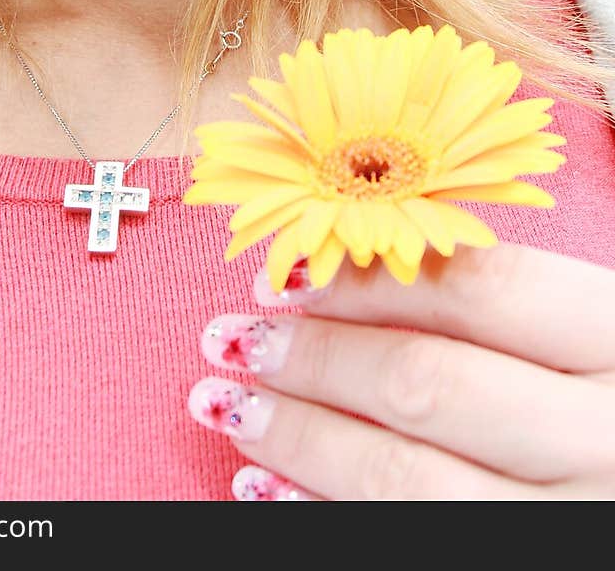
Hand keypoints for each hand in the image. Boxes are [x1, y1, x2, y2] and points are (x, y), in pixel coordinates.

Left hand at [187, 243, 614, 499]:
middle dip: (314, 359)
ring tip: (231, 407)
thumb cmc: (601, 406)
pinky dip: (322, 518)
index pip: (481, 289)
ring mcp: (573, 528)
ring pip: (407, 482)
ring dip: (301, 441)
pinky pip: (406, 552)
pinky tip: (268, 492)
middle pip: (429, 385)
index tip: (285, 273)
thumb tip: (339, 266)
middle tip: (233, 338)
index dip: (368, 279)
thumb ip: (494, 307)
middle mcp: (606, 440)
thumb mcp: (584, 340)